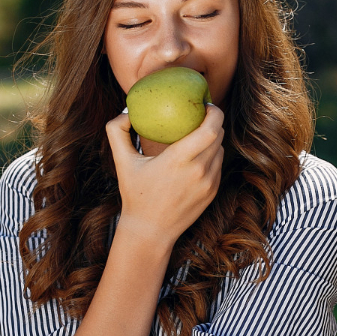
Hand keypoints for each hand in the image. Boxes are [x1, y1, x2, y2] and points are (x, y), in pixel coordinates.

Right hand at [105, 107, 223, 246]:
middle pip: (218, 136)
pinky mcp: (213, 192)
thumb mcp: (122, 162)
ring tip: (200, 132)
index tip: (205, 105)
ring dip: (213, 138)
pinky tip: (199, 153)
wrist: (150, 231)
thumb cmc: (135, 195)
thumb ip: (117, 132)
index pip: (210, 129)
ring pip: (220, 150)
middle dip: (213, 121)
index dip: (214, 112)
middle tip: (202, 113)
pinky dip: (211, 156)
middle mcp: (198, 171)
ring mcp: (208, 183)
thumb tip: (127, 111)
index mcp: (178, 160)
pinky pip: (218, 166)